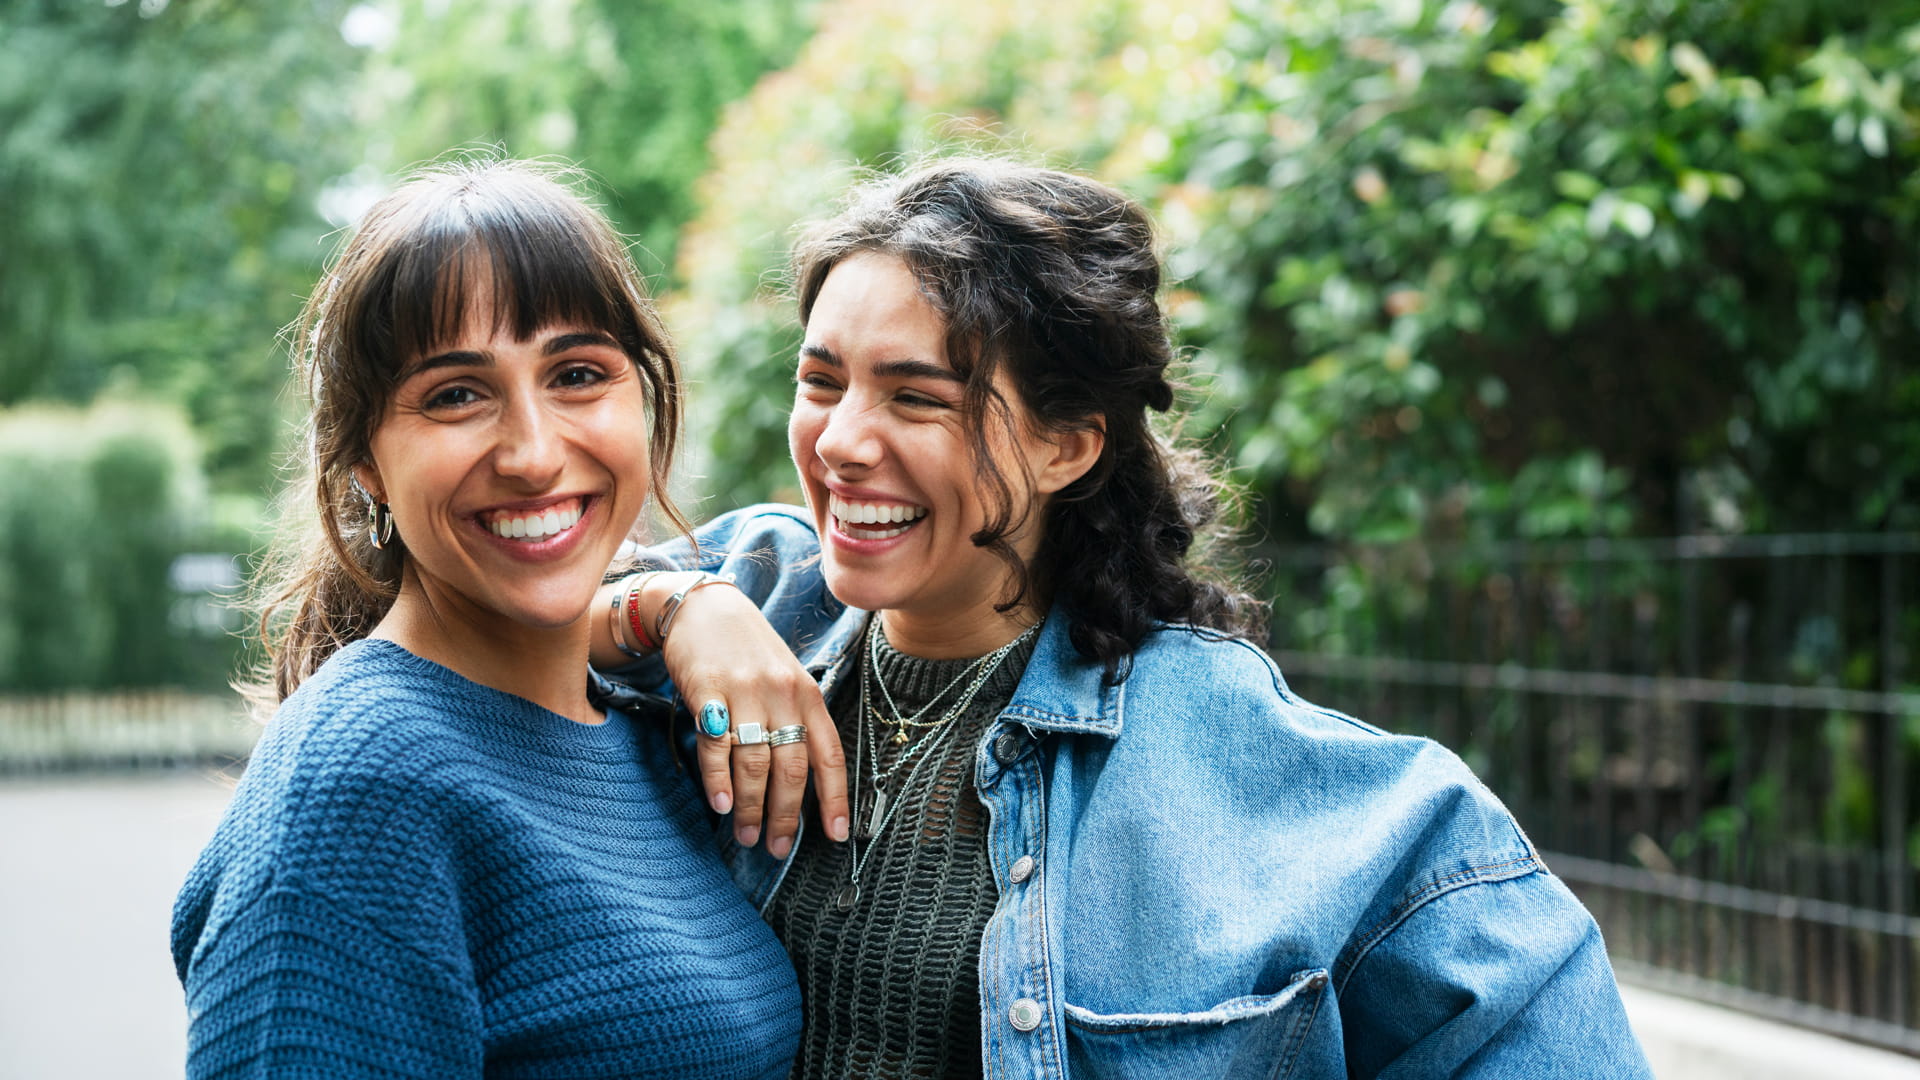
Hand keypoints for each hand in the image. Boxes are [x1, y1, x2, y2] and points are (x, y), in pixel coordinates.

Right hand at [651, 573, 849, 855]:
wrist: (703, 607)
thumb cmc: (748, 651)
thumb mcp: (785, 679)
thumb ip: (796, 721)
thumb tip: (799, 782)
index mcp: (808, 695)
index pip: (830, 754)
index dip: (835, 798)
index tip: (836, 836)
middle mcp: (783, 694)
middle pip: (792, 767)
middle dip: (786, 815)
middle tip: (778, 848)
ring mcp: (746, 692)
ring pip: (755, 762)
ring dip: (751, 807)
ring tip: (747, 836)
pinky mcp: (708, 690)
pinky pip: (717, 744)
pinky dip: (719, 779)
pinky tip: (720, 805)